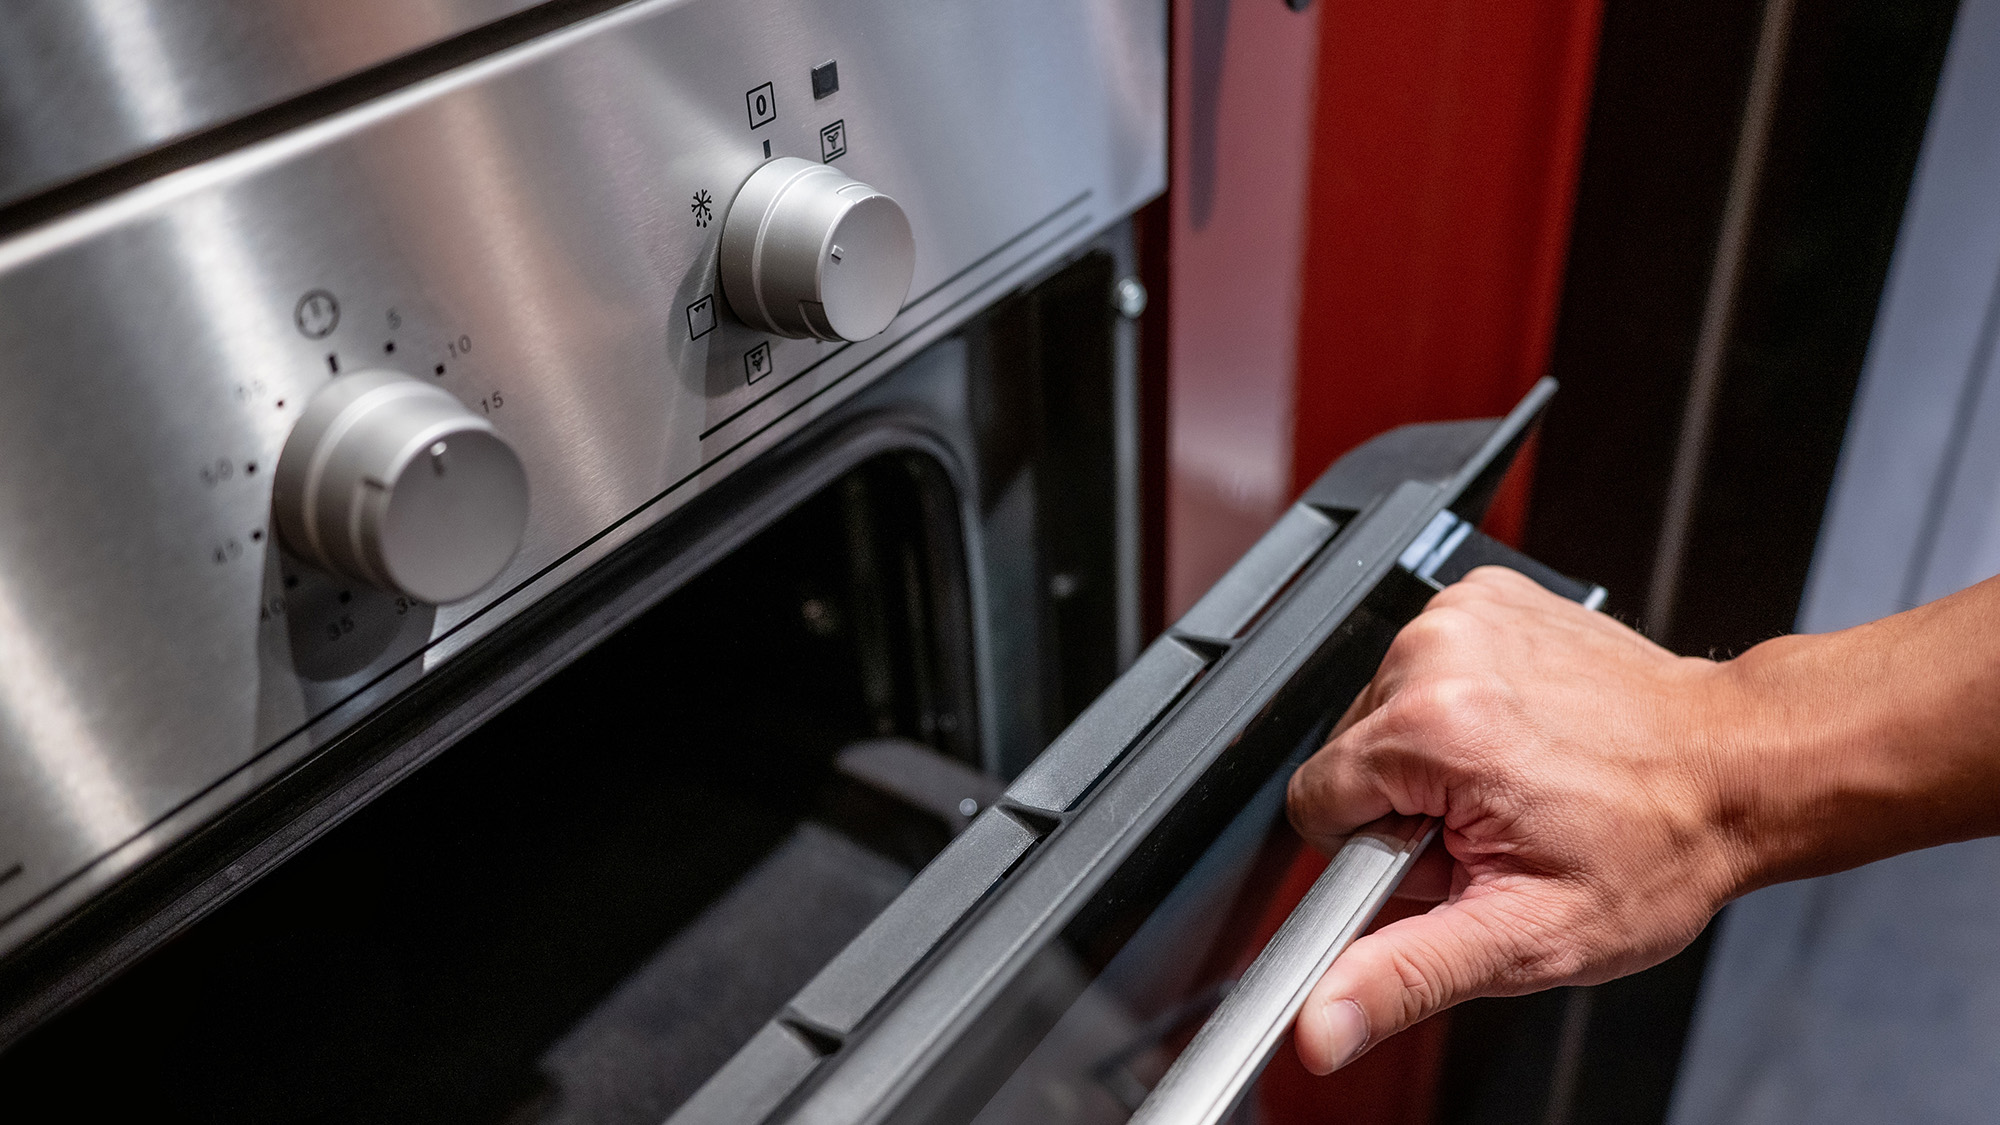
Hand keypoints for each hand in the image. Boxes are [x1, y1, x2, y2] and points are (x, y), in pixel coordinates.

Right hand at [1283, 566, 1746, 1073]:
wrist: (1739, 767)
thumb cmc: (1656, 847)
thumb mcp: (1526, 938)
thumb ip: (1405, 977)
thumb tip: (1320, 1026)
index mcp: (1433, 727)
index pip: (1314, 805)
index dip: (1378, 854)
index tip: (1453, 856)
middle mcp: (1437, 651)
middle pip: (1349, 756)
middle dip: (1406, 806)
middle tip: (1495, 826)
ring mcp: (1461, 612)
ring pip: (1381, 712)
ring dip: (1433, 757)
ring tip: (1517, 782)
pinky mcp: (1482, 595)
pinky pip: (1422, 667)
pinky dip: (1459, 705)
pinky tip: (1523, 734)